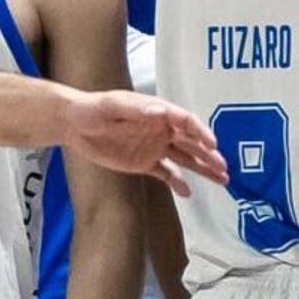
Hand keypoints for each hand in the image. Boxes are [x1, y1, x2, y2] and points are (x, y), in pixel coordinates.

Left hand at [61, 90, 226, 184]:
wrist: (74, 124)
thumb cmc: (92, 108)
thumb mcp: (111, 105)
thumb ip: (135, 109)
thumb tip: (161, 112)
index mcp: (158, 112)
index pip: (185, 121)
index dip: (201, 132)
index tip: (213, 145)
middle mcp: (161, 129)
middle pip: (191, 142)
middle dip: (209, 154)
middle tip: (224, 168)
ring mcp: (154, 147)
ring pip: (185, 158)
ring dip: (202, 168)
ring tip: (222, 180)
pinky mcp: (144, 163)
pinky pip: (166, 173)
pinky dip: (178, 182)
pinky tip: (188, 192)